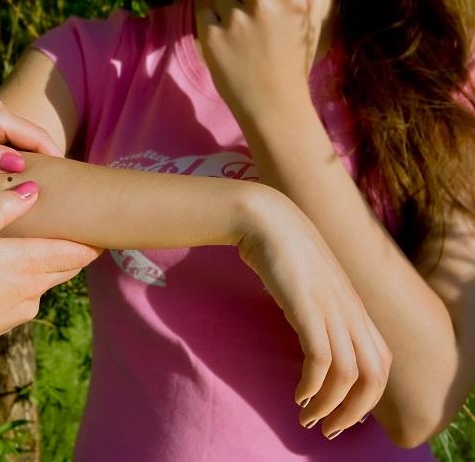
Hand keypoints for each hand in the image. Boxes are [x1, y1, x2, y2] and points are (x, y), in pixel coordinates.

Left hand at [0, 95, 61, 174]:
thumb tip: (20, 163)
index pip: (35, 135)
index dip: (54, 156)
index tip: (69, 179)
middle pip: (31, 135)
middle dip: (46, 158)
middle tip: (60, 185)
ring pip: (19, 138)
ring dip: (30, 157)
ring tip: (42, 182)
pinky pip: (6, 138)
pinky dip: (15, 154)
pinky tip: (17, 173)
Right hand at [0, 182, 100, 361]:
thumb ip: (2, 208)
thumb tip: (34, 190)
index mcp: (31, 262)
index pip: (81, 252)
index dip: (94, 239)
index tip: (99, 224)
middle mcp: (37, 286)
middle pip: (71, 265)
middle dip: (77, 249)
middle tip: (75, 228)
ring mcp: (27, 306)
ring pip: (51, 280)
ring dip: (51, 263)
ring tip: (37, 244)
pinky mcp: (14, 320)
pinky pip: (31, 295)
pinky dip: (29, 281)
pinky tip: (6, 273)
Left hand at [196, 0, 324, 118]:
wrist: (273, 107)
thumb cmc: (293, 67)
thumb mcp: (309, 28)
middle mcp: (263, 3)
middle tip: (255, 30)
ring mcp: (235, 19)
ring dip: (227, 15)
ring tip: (243, 43)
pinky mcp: (211, 36)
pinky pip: (205, 15)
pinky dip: (211, 28)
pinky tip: (228, 49)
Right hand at [238, 188, 391, 438]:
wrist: (265, 219)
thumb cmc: (282, 251)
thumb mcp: (309, 285)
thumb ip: (318, 308)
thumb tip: (312, 337)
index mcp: (353, 306)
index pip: (380, 362)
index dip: (367, 396)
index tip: (339, 411)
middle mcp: (349, 310)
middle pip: (374, 374)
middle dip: (354, 411)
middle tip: (329, 428)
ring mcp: (330, 307)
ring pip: (349, 372)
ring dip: (330, 405)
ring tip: (308, 418)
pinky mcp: (307, 306)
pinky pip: (321, 357)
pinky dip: (314, 384)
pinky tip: (299, 394)